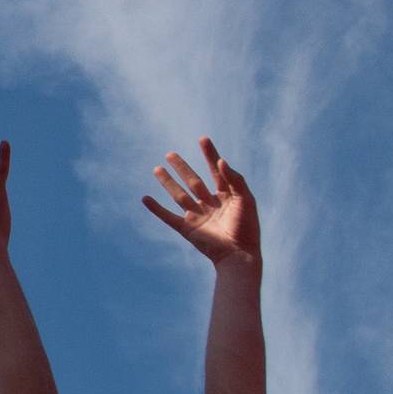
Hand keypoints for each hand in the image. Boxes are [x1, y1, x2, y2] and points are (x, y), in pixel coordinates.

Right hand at [142, 138, 260, 268]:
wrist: (239, 255)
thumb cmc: (247, 227)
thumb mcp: (245, 199)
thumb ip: (234, 179)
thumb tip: (221, 161)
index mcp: (227, 196)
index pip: (216, 170)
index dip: (210, 155)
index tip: (203, 139)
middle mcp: (210, 204)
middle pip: (193, 181)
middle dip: (182, 167)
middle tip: (170, 154)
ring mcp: (198, 216)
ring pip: (179, 195)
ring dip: (167, 182)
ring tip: (157, 168)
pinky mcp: (188, 228)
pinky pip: (168, 216)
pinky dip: (156, 208)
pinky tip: (145, 199)